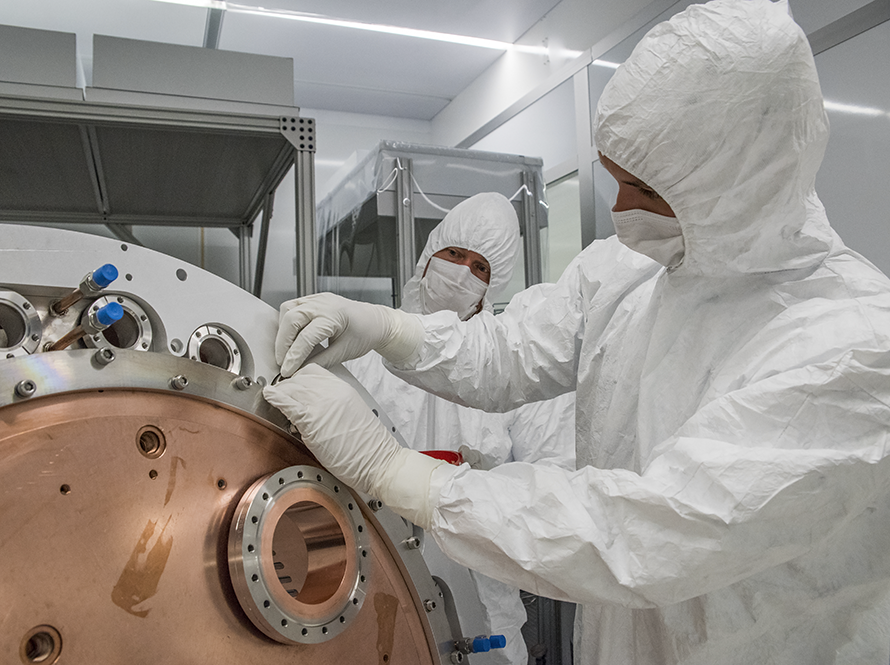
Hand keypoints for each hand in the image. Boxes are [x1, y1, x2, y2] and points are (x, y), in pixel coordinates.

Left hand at [263, 364, 445, 526]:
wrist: (380, 463)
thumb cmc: (368, 448)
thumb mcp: (352, 415)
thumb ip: (332, 406)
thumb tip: (313, 409)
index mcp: (344, 389)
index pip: (313, 372)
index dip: (298, 379)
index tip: (291, 388)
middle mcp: (333, 391)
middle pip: (299, 378)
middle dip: (287, 386)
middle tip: (281, 397)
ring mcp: (323, 404)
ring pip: (291, 388)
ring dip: (280, 393)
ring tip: (275, 401)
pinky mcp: (313, 420)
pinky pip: (287, 402)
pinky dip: (275, 398)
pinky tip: (269, 397)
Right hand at [275, 293, 423, 376]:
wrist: (375, 321)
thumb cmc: (365, 334)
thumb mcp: (345, 352)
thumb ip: (322, 361)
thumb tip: (301, 370)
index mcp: (334, 316)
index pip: (306, 337)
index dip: (294, 356)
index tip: (287, 370)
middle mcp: (323, 303)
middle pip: (291, 320)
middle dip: (283, 343)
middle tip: (282, 362)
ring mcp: (317, 298)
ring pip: (287, 310)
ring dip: (282, 331)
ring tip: (284, 350)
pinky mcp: (313, 299)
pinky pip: (292, 306)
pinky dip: (286, 321)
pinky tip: (289, 335)